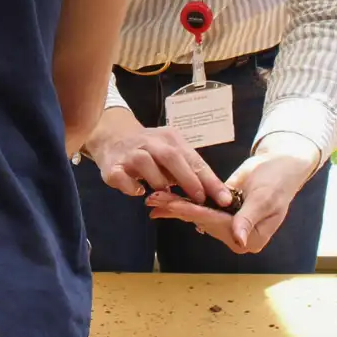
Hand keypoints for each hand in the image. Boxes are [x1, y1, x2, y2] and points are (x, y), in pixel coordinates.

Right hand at [84, 110, 230, 206]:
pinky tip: (138, 192)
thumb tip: (213, 194)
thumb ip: (187, 169)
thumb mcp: (170, 153)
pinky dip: (131, 186)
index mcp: (170, 139)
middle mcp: (151, 142)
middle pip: (171, 157)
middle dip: (189, 179)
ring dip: (159, 182)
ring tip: (166, 195)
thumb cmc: (149, 149)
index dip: (210, 180)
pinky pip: (121, 177)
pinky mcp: (113, 166)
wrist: (112, 137)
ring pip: (146, 163)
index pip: (194, 159)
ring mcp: (130, 153)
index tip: (224, 199)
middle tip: (200, 199)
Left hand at [145, 133, 320, 252]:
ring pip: (198, 216)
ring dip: (175, 207)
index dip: (195, 213)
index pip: (217, 224)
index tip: (174, 205)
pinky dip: (183, 204)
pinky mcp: (221, 214)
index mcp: (251, 238)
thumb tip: (239, 240)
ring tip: (153, 201)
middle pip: (203, 222)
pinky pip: (200, 209)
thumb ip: (248, 218)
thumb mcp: (264, 198)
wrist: (280, 165)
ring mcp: (229, 226)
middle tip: (154, 201)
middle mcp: (238, 236)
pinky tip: (164, 203)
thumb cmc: (277, 181)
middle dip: (178, 210)